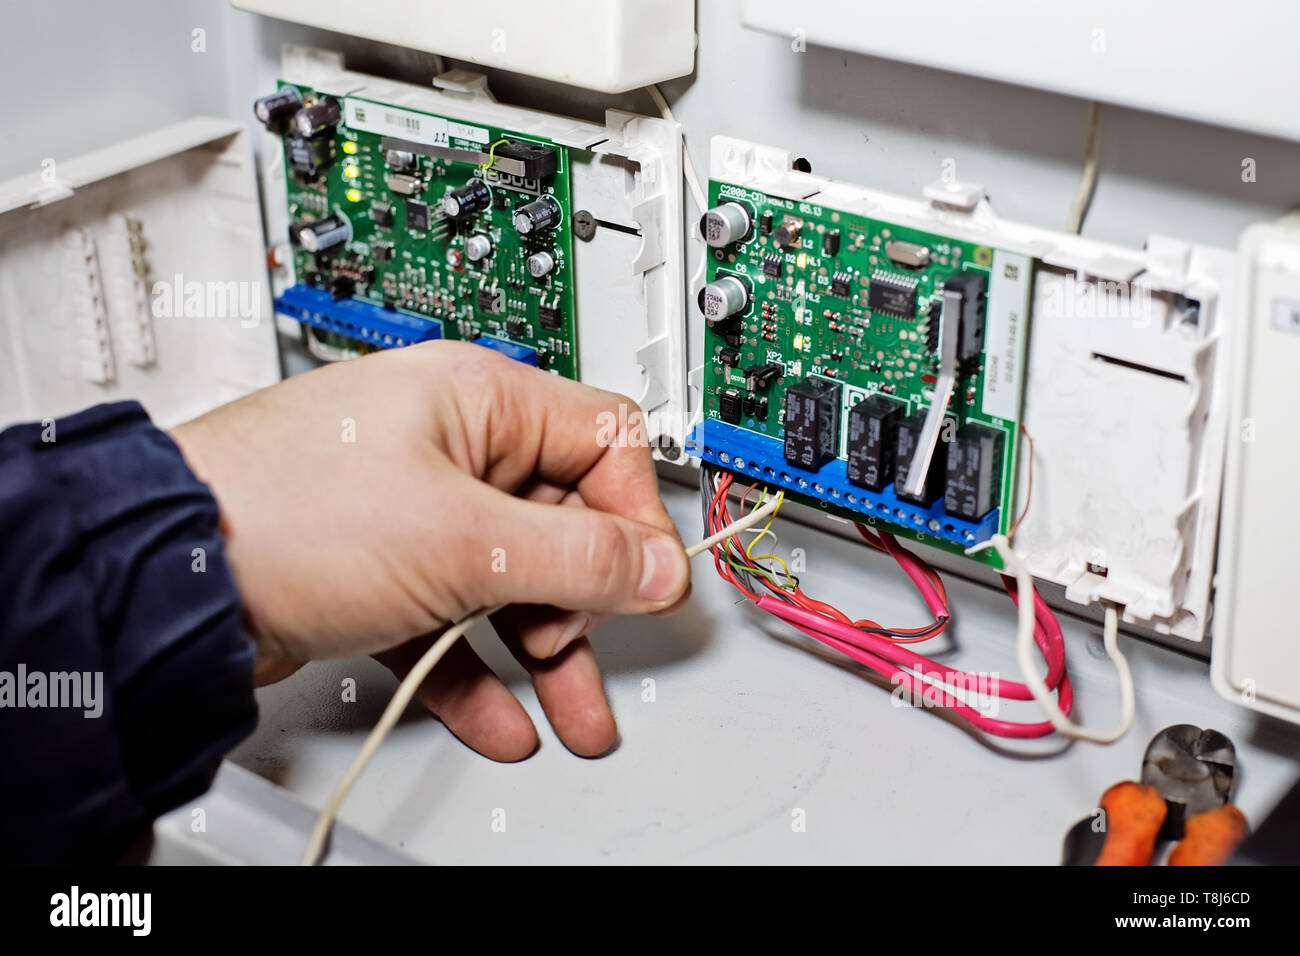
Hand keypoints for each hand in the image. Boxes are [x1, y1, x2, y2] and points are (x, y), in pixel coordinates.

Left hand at [171, 341, 690, 759]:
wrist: (163, 580)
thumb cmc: (282, 514)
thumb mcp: (464, 539)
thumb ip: (578, 557)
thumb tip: (656, 565)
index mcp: (478, 400)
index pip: (603, 442)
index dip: (636, 515)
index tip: (650, 582)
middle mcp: (449, 445)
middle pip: (560, 522)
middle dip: (585, 604)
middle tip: (590, 653)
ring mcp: (411, 509)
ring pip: (507, 579)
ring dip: (542, 650)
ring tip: (567, 711)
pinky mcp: (377, 568)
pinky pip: (451, 617)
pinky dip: (475, 667)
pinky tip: (496, 715)